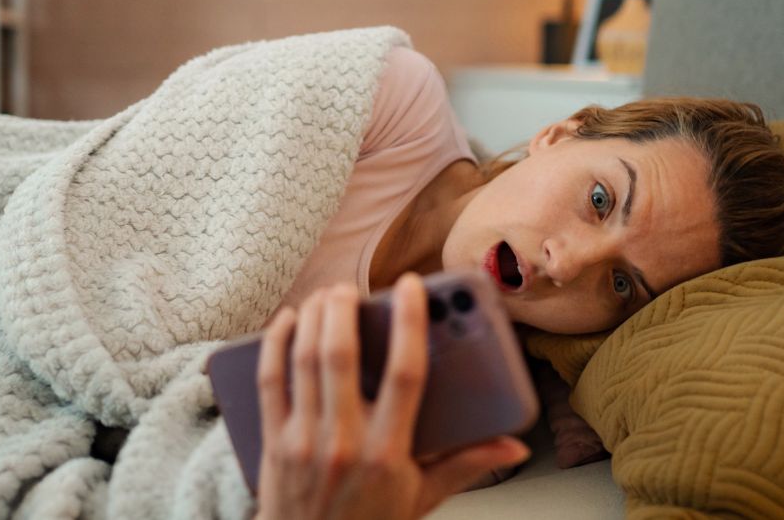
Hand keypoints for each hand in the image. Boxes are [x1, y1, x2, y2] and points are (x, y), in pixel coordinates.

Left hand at [254, 274, 529, 519]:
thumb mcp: (422, 498)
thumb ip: (467, 465)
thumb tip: (513, 445)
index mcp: (389, 452)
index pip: (406, 374)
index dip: (411, 323)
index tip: (411, 288)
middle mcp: (344, 442)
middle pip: (342, 357)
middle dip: (345, 310)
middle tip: (352, 287)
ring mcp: (303, 440)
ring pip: (304, 361)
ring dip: (312, 318)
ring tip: (324, 297)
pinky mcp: (273, 442)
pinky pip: (269, 381)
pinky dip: (274, 344)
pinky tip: (285, 322)